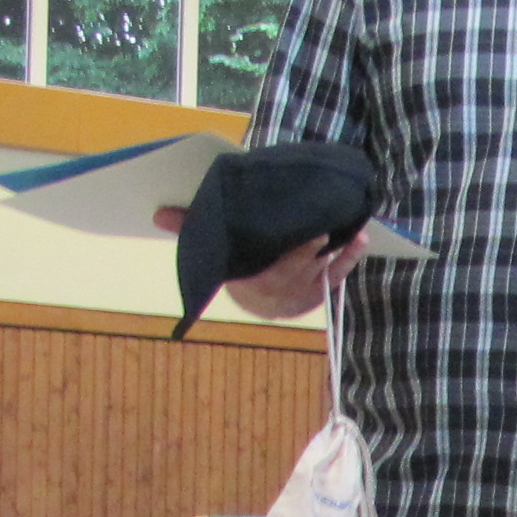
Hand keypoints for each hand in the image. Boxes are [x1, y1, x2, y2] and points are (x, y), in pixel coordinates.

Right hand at [149, 211, 364, 323]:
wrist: (265, 303)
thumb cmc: (242, 266)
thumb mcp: (220, 252)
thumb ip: (191, 228)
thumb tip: (157, 213)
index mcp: (256, 280)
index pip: (271, 271)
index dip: (287, 257)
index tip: (301, 239)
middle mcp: (283, 288)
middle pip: (298, 268)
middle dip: (309, 252)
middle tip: (321, 232)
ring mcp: (306, 288)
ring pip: (322, 268)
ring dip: (336, 249)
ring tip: (349, 227)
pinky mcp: (323, 286)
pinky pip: (339, 272)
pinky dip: (350, 256)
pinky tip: (359, 237)